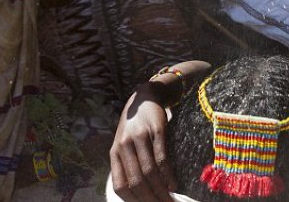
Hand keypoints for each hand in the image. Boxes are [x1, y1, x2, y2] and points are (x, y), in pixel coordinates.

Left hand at [110, 84, 175, 201]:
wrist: (145, 98)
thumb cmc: (134, 127)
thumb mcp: (124, 144)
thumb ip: (127, 165)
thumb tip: (136, 194)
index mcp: (115, 153)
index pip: (120, 185)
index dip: (133, 201)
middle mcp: (125, 146)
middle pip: (136, 180)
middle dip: (149, 198)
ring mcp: (140, 137)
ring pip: (149, 171)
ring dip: (160, 190)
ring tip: (169, 200)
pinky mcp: (156, 131)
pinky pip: (162, 157)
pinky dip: (168, 175)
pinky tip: (173, 184)